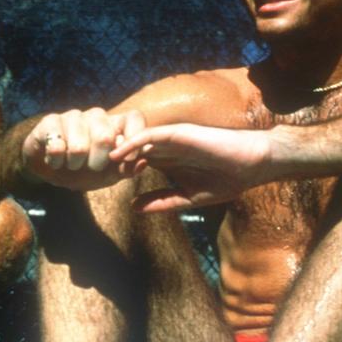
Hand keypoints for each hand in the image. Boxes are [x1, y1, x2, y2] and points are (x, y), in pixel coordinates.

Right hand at [21, 108, 146, 190]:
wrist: (50, 170)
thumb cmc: (83, 170)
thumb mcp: (107, 175)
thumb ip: (125, 169)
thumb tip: (143, 163)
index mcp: (115, 125)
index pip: (134, 118)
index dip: (133, 138)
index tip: (125, 159)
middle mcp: (97, 116)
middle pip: (105, 137)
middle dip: (98, 163)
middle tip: (91, 167)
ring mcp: (73, 116)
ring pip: (79, 146)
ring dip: (74, 164)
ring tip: (70, 164)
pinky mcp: (51, 121)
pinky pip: (57, 147)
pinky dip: (56, 162)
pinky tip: (54, 160)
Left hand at [109, 123, 270, 211]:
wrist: (252, 166)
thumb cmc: (226, 180)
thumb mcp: (188, 198)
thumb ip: (161, 201)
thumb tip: (134, 208)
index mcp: (166, 161)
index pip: (133, 162)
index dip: (115, 171)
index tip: (98, 183)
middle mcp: (165, 148)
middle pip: (129, 149)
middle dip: (108, 159)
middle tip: (89, 170)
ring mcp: (171, 139)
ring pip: (135, 140)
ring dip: (116, 150)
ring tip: (98, 162)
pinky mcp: (179, 133)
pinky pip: (150, 135)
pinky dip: (132, 142)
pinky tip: (118, 153)